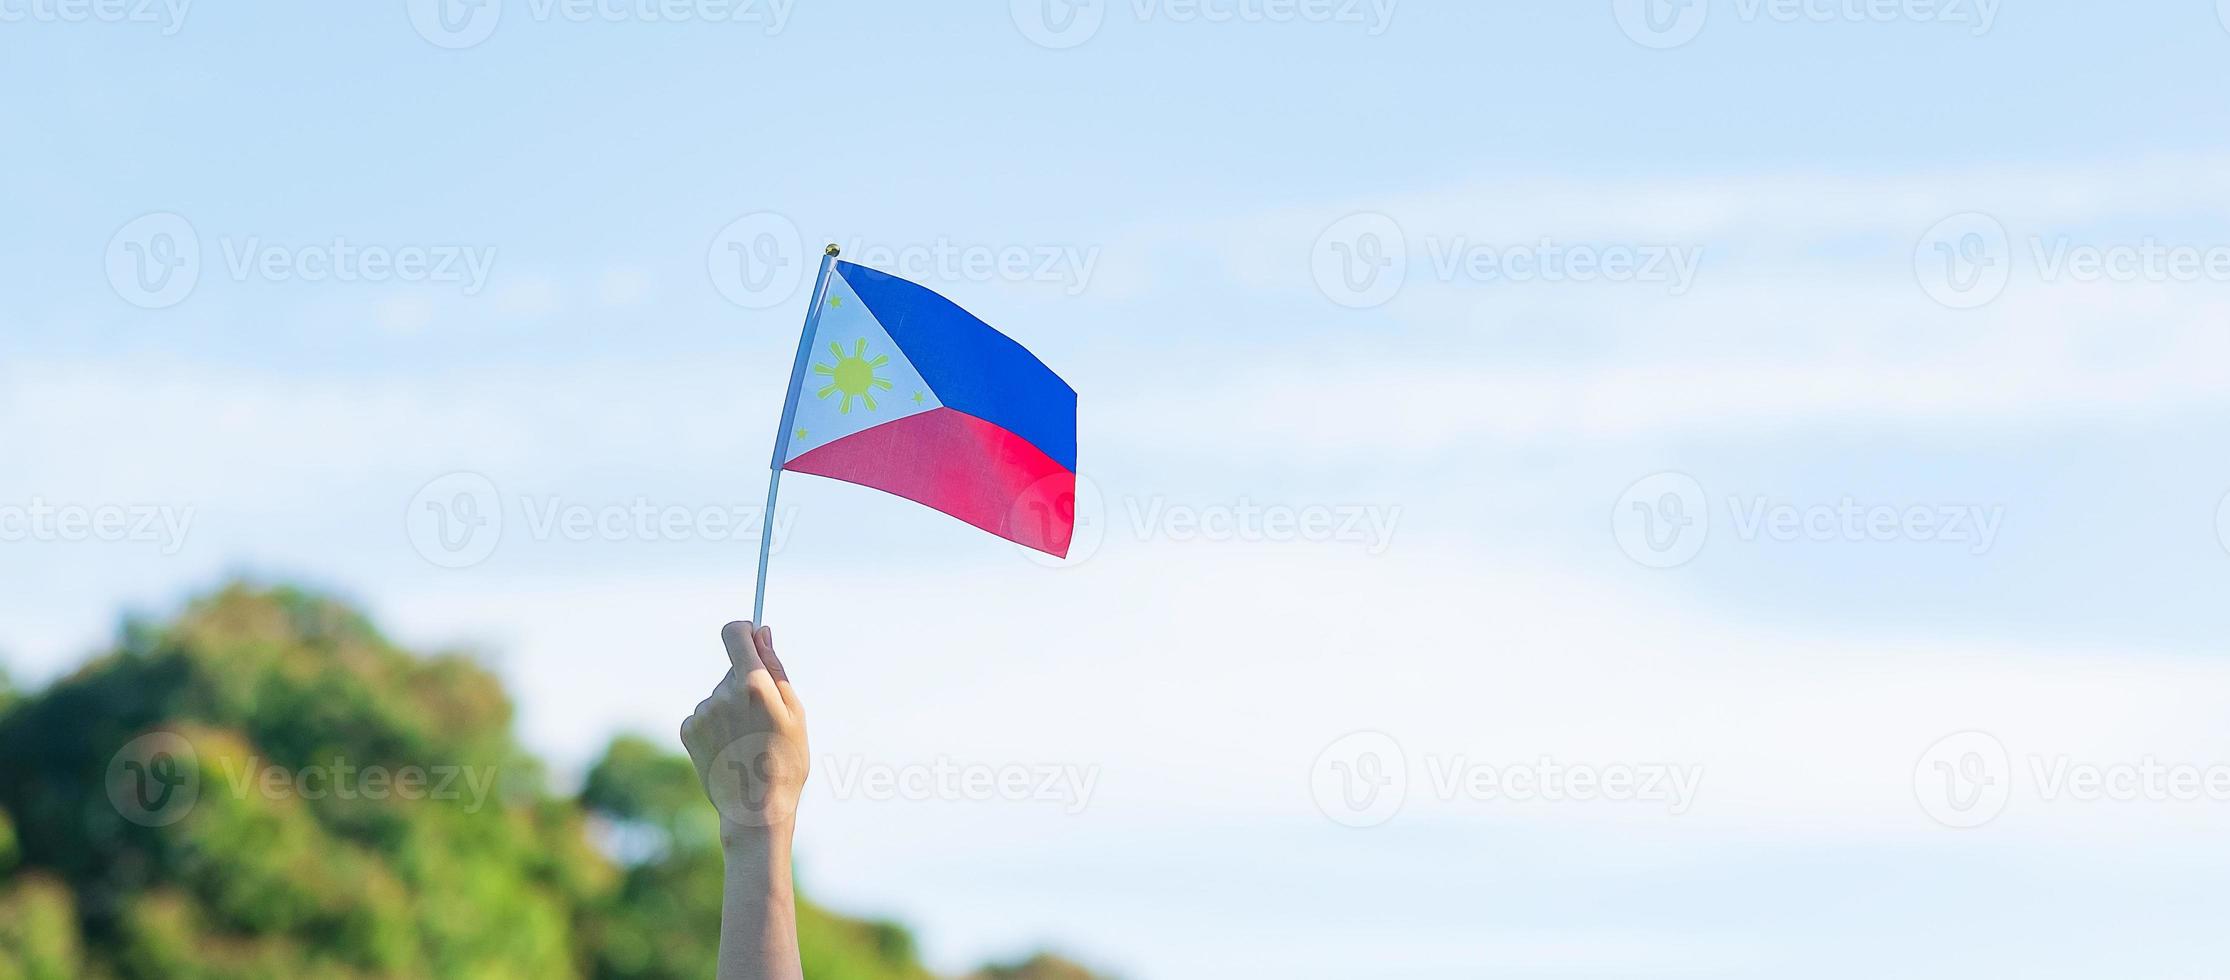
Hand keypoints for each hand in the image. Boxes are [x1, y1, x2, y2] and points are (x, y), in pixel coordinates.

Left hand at [681, 621, 808, 840]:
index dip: (743, 631)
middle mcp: (721, 694)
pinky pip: (705, 714)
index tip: (753, 639)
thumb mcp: (794, 712)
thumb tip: (762, 633)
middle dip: (748, 683)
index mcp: (751, 685)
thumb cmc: (785, 761)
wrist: (755, 810)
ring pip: (720, 694)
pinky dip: (717, 724)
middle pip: (733, 670)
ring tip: (748, 741)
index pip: (734, 633)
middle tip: (764, 719)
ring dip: (732, 707)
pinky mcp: (688, 730)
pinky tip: (730, 748)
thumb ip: (775, 668)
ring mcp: (701, 713)